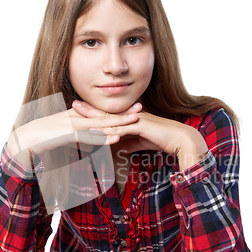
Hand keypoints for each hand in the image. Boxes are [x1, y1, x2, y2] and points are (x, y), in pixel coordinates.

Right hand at [7, 102, 139, 167]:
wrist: (23, 142)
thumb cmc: (43, 141)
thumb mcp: (64, 138)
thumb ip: (79, 139)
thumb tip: (91, 143)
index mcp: (75, 116)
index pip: (100, 112)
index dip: (117, 110)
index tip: (134, 108)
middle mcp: (75, 117)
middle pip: (103, 114)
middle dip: (122, 112)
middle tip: (141, 108)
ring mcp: (70, 125)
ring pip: (98, 123)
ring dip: (117, 122)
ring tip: (134, 120)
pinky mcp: (66, 135)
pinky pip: (87, 136)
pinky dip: (102, 138)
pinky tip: (115, 139)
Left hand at [73, 101, 207, 170]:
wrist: (179, 139)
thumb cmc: (162, 139)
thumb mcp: (140, 142)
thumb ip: (128, 143)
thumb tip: (117, 147)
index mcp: (130, 117)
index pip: (108, 113)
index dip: (94, 111)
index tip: (80, 109)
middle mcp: (130, 114)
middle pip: (105, 111)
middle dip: (89, 109)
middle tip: (72, 104)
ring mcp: (134, 118)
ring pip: (110, 118)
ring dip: (94, 117)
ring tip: (79, 115)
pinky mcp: (140, 125)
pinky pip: (121, 128)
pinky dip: (108, 131)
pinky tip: (96, 132)